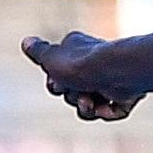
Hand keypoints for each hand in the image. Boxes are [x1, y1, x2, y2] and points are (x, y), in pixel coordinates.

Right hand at [22, 33, 142, 121]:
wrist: (115, 72)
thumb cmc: (81, 64)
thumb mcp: (51, 59)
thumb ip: (38, 52)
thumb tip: (26, 41)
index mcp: (78, 51)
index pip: (60, 74)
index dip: (55, 84)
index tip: (56, 82)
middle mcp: (95, 64)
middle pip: (73, 93)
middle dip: (72, 97)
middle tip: (76, 90)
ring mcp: (111, 80)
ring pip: (91, 105)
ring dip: (87, 107)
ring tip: (90, 100)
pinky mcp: (125, 95)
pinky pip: (111, 111)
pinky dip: (106, 111)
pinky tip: (106, 105)